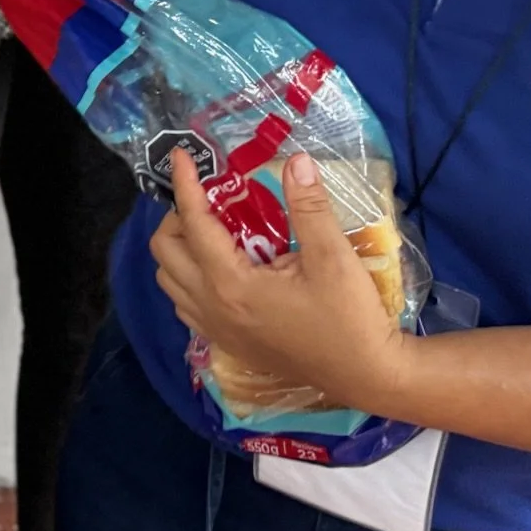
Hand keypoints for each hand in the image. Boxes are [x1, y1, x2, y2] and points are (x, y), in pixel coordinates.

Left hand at [150, 149, 410, 413]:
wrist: (365, 375)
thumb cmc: (350, 317)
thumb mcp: (333, 256)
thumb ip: (309, 207)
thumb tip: (296, 161)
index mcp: (231, 283)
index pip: (193, 223)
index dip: (184, 185)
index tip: (180, 155)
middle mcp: (212, 307)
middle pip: (165, 252)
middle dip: (178, 217)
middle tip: (211, 199)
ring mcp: (216, 329)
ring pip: (170, 281)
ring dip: (180, 249)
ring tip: (216, 229)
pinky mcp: (227, 344)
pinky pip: (185, 305)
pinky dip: (189, 278)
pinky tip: (222, 267)